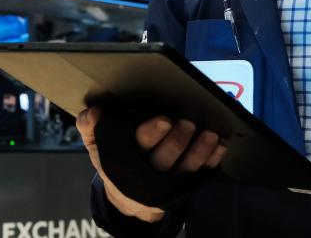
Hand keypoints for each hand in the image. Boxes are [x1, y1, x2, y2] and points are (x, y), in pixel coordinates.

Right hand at [77, 107, 226, 222]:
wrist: (128, 197)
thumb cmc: (115, 161)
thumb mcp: (98, 145)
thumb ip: (90, 127)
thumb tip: (92, 113)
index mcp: (127, 158)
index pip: (139, 144)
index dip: (152, 132)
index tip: (164, 119)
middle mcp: (148, 172)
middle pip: (164, 159)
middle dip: (177, 141)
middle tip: (188, 123)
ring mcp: (168, 182)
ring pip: (185, 169)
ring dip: (199, 151)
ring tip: (210, 135)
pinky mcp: (185, 185)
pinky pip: (201, 174)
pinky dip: (212, 160)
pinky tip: (220, 146)